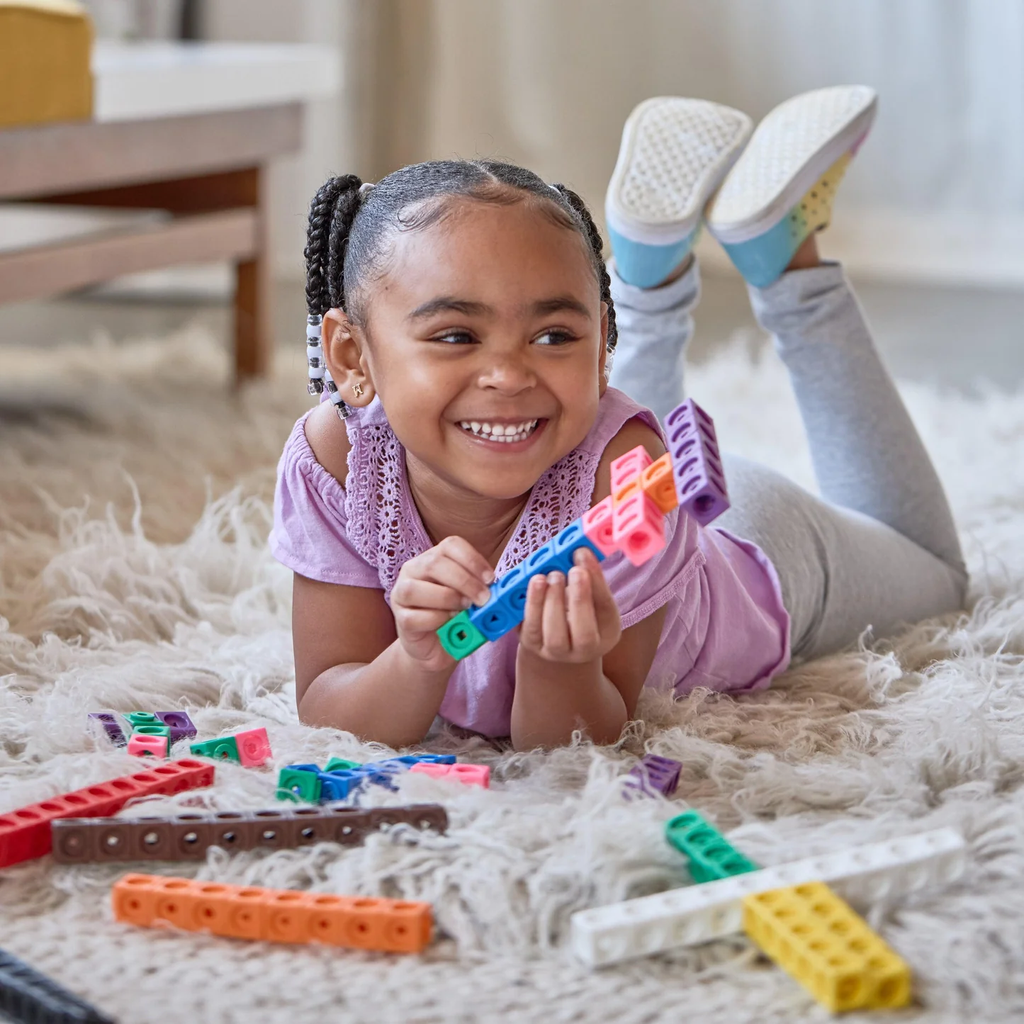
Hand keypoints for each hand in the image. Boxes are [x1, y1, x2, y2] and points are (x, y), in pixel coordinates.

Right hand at [390, 536, 493, 669]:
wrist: (437, 646)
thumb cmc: (456, 616)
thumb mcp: (471, 597)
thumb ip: (481, 588)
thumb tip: (502, 587)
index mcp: (433, 557)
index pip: (451, 545)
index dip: (473, 560)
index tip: (491, 579)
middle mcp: (413, 570)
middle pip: (434, 563)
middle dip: (464, 581)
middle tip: (483, 599)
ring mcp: (401, 594)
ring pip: (416, 589)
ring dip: (446, 598)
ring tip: (465, 609)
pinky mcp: (400, 619)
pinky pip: (414, 617)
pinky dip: (436, 620)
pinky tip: (450, 623)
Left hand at [518, 548, 621, 663]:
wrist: (555, 634)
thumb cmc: (576, 607)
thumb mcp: (590, 594)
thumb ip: (588, 576)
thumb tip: (580, 550)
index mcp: (606, 633)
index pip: (606, 610)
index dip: (597, 582)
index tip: (585, 555)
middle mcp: (584, 650)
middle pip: (584, 635)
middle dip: (579, 600)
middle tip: (572, 570)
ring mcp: (556, 652)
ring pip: (555, 636)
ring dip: (551, 602)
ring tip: (550, 575)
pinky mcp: (532, 645)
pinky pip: (530, 629)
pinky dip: (531, 605)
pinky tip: (534, 583)